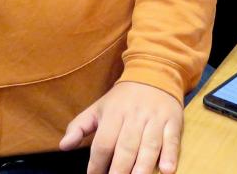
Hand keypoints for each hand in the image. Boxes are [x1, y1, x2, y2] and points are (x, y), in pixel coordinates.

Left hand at [60, 81, 182, 173]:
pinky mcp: (173, 122)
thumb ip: (79, 126)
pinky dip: (170, 156)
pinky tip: (166, 170)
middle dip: (120, 170)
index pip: (103, 143)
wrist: (154, 72)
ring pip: (149, 146)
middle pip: (126, 148)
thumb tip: (63, 146)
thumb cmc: (123, 98)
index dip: (97, 164)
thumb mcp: (98, 107)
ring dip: (143, 167)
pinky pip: (172, 140)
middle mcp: (135, 117)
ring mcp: (155, 120)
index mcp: (114, 113)